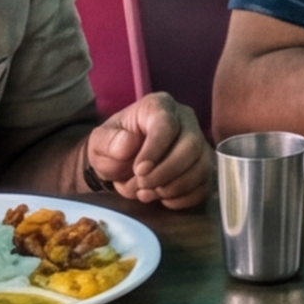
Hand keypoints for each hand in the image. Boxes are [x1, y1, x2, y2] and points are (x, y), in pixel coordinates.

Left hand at [76, 93, 213, 209]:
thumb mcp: (99, 142)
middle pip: (191, 146)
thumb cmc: (113, 146)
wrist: (123, 162)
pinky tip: (162, 197)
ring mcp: (199, 144)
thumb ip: (108, 141)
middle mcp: (185, 120)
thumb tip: (129, 143)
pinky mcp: (203, 167)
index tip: (138, 170)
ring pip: (201, 167)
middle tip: (142, 185)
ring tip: (146, 193)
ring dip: (173, 187)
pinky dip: (182, 198)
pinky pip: (204, 185)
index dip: (155, 149)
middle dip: (165, 172)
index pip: (167, 124)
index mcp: (158, 106)